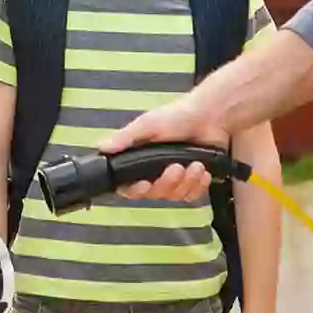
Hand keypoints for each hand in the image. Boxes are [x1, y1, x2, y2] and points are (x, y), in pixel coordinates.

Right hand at [95, 91, 228, 201]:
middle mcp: (155, 172)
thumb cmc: (178, 116)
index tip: (144, 184)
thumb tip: (101, 148)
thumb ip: (125, 138)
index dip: (135, 190)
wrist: (211, 115)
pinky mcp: (193, 182)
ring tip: (196, 164)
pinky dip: (198, 185)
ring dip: (186, 182)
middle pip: (154, 194)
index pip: (129, 186)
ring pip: (174, 196)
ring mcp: (175, 179)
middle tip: (177, 166)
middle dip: (167, 182)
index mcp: (140, 160)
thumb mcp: (148, 124)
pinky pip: (192, 196)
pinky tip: (202, 170)